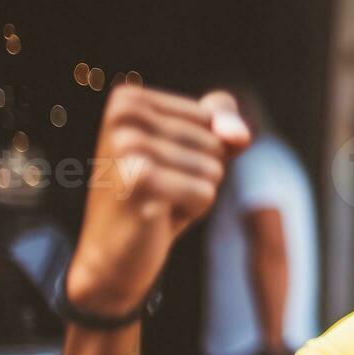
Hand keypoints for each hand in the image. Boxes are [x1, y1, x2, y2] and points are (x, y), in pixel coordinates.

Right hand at [67, 87, 250, 316]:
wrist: (112, 255)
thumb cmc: (156, 196)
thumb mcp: (193, 150)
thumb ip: (223, 125)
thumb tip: (241, 135)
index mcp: (129, 99)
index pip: (211, 118)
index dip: (199, 150)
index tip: (159, 167)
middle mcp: (122, 116)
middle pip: (215, 143)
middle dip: (198, 174)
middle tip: (157, 189)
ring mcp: (127, 148)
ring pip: (214, 169)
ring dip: (195, 193)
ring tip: (158, 201)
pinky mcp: (139, 183)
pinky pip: (206, 193)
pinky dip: (193, 211)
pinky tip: (158, 216)